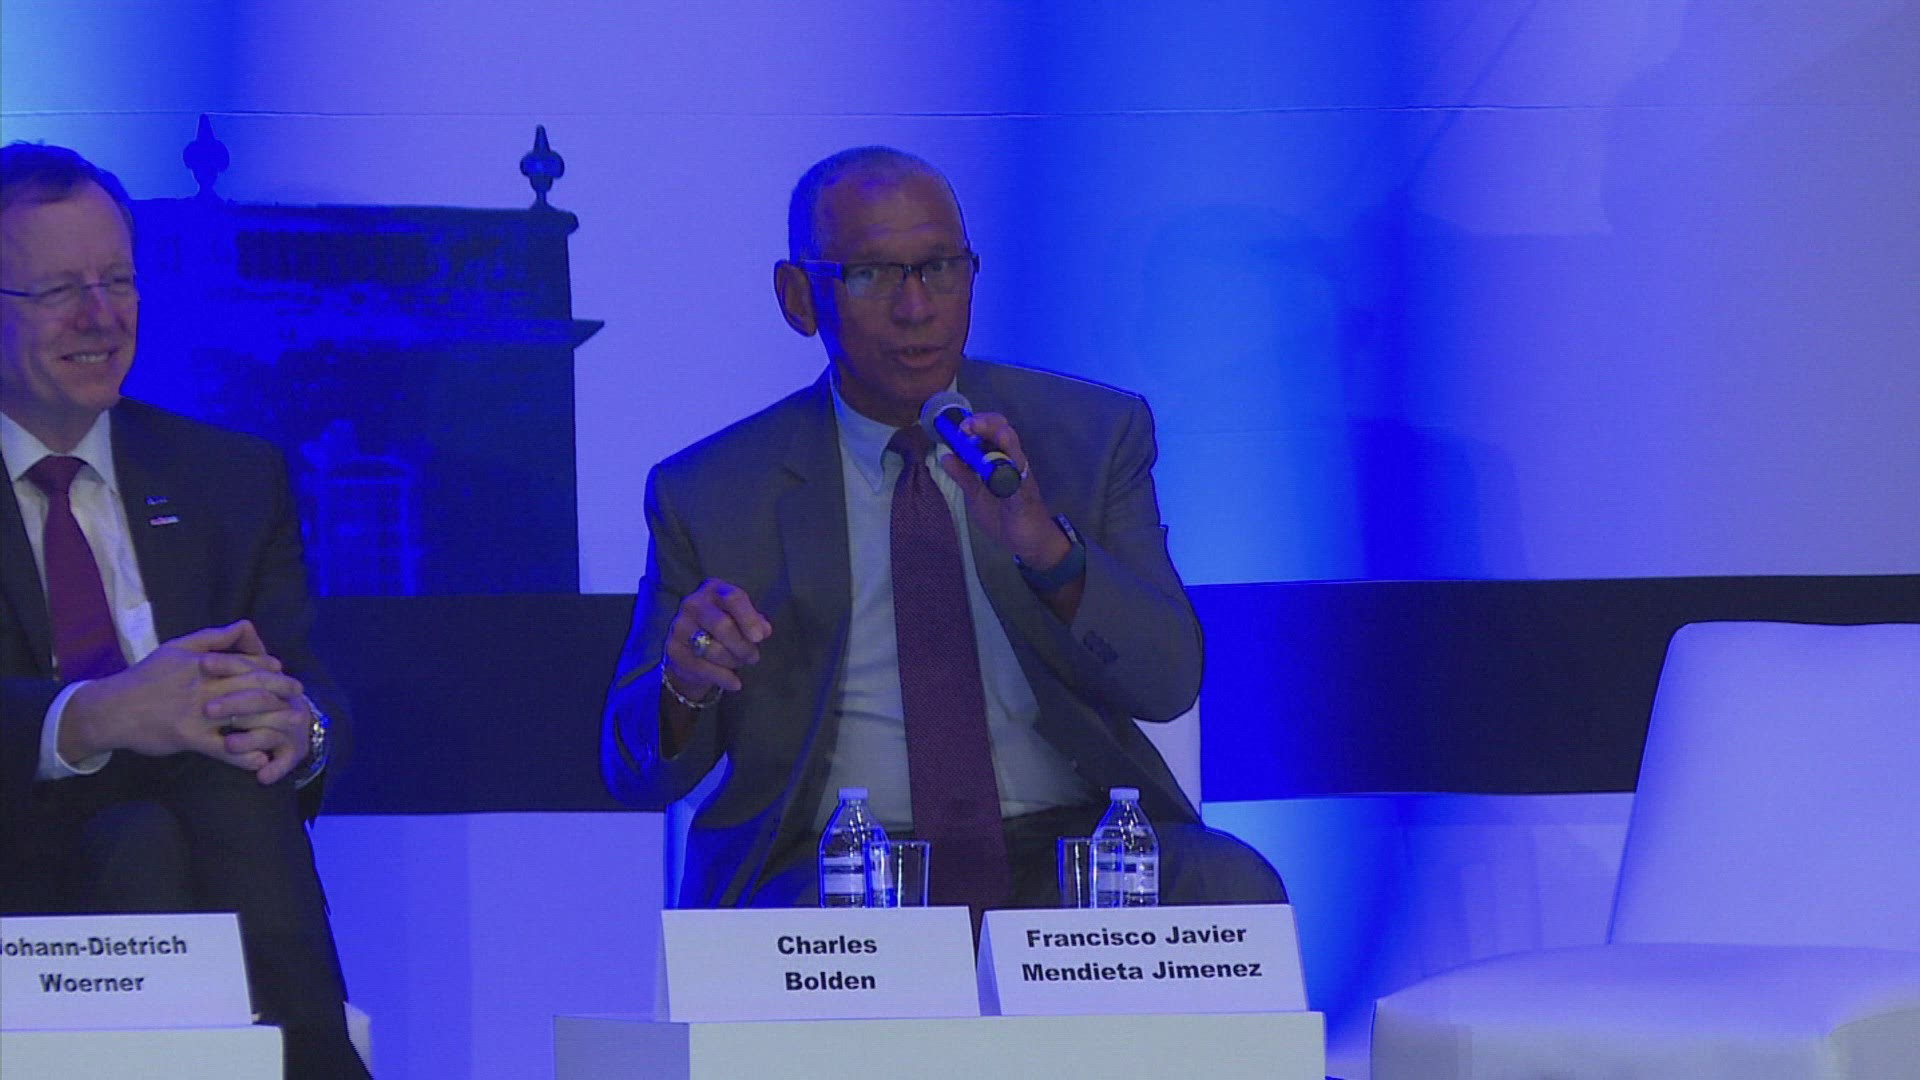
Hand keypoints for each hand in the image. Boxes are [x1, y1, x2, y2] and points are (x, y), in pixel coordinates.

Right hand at [61, 620, 306, 777]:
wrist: (110, 710)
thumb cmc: (146, 678)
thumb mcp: (177, 648)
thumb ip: (213, 637)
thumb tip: (246, 625)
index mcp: (201, 664)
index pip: (245, 664)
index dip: (269, 669)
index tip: (285, 674)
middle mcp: (202, 687)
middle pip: (252, 688)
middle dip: (280, 691)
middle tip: (299, 697)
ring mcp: (196, 714)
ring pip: (243, 716)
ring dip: (272, 721)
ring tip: (293, 725)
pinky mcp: (188, 738)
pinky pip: (223, 748)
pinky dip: (244, 755)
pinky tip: (261, 759)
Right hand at [664, 578, 772, 697]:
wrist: (691, 650)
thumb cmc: (723, 629)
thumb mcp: (741, 620)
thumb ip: (755, 621)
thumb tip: (764, 629)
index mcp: (714, 589)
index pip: (733, 598)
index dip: (748, 618)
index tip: (759, 637)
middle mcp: (693, 603)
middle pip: (722, 625)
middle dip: (742, 646)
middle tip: (753, 657)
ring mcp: (679, 626)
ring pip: (712, 649)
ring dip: (733, 661)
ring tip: (739, 663)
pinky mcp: (673, 649)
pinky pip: (702, 667)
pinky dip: (722, 677)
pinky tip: (735, 683)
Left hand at [938, 412, 1071, 568]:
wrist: (1029, 541)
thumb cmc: (1004, 515)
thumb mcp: (976, 494)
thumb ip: (963, 476)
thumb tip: (945, 456)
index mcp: (1000, 461)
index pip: (991, 432)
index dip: (977, 424)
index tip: (959, 426)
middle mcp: (1013, 464)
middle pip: (1005, 433)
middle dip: (987, 424)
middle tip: (967, 427)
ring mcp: (1022, 479)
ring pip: (1016, 452)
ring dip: (1004, 440)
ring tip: (991, 432)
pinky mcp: (1026, 497)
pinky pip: (1021, 482)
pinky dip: (1013, 473)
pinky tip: (1005, 465)